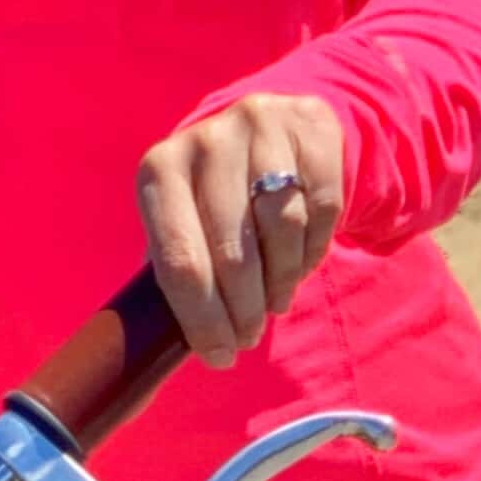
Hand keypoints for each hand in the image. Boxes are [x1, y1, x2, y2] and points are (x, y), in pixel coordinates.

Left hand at [135, 94, 345, 370]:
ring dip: (280, 282)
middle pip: (232, 252)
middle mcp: (205, 141)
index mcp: (159, 171)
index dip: (201, 318)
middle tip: (248, 337)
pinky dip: (312, 250)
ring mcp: (259, 127)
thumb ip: (175, 268)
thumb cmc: (214, 195)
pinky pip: (322, 208)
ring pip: (281, 230)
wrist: (269, 123)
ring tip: (273, 301)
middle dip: (242, 310)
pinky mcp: (309, 127)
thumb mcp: (181, 218)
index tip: (219, 356)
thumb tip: (160, 353)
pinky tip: (300, 263)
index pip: (179, 260)